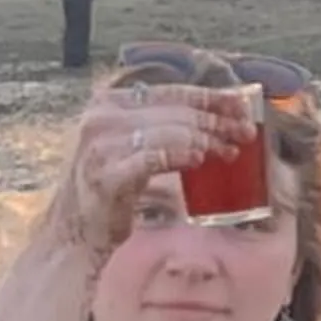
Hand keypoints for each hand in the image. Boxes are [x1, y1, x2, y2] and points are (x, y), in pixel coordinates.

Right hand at [46, 83, 251, 260]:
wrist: (76, 228)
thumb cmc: (112, 185)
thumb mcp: (134, 145)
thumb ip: (165, 126)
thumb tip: (218, 116)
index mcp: (110, 102)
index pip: (171, 91)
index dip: (211, 97)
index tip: (243, 106)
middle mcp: (101, 117)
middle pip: (175, 111)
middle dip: (215, 120)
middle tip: (244, 133)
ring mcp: (100, 146)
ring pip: (168, 131)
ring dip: (205, 139)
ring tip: (228, 151)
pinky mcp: (106, 176)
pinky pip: (152, 158)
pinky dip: (179, 155)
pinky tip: (198, 159)